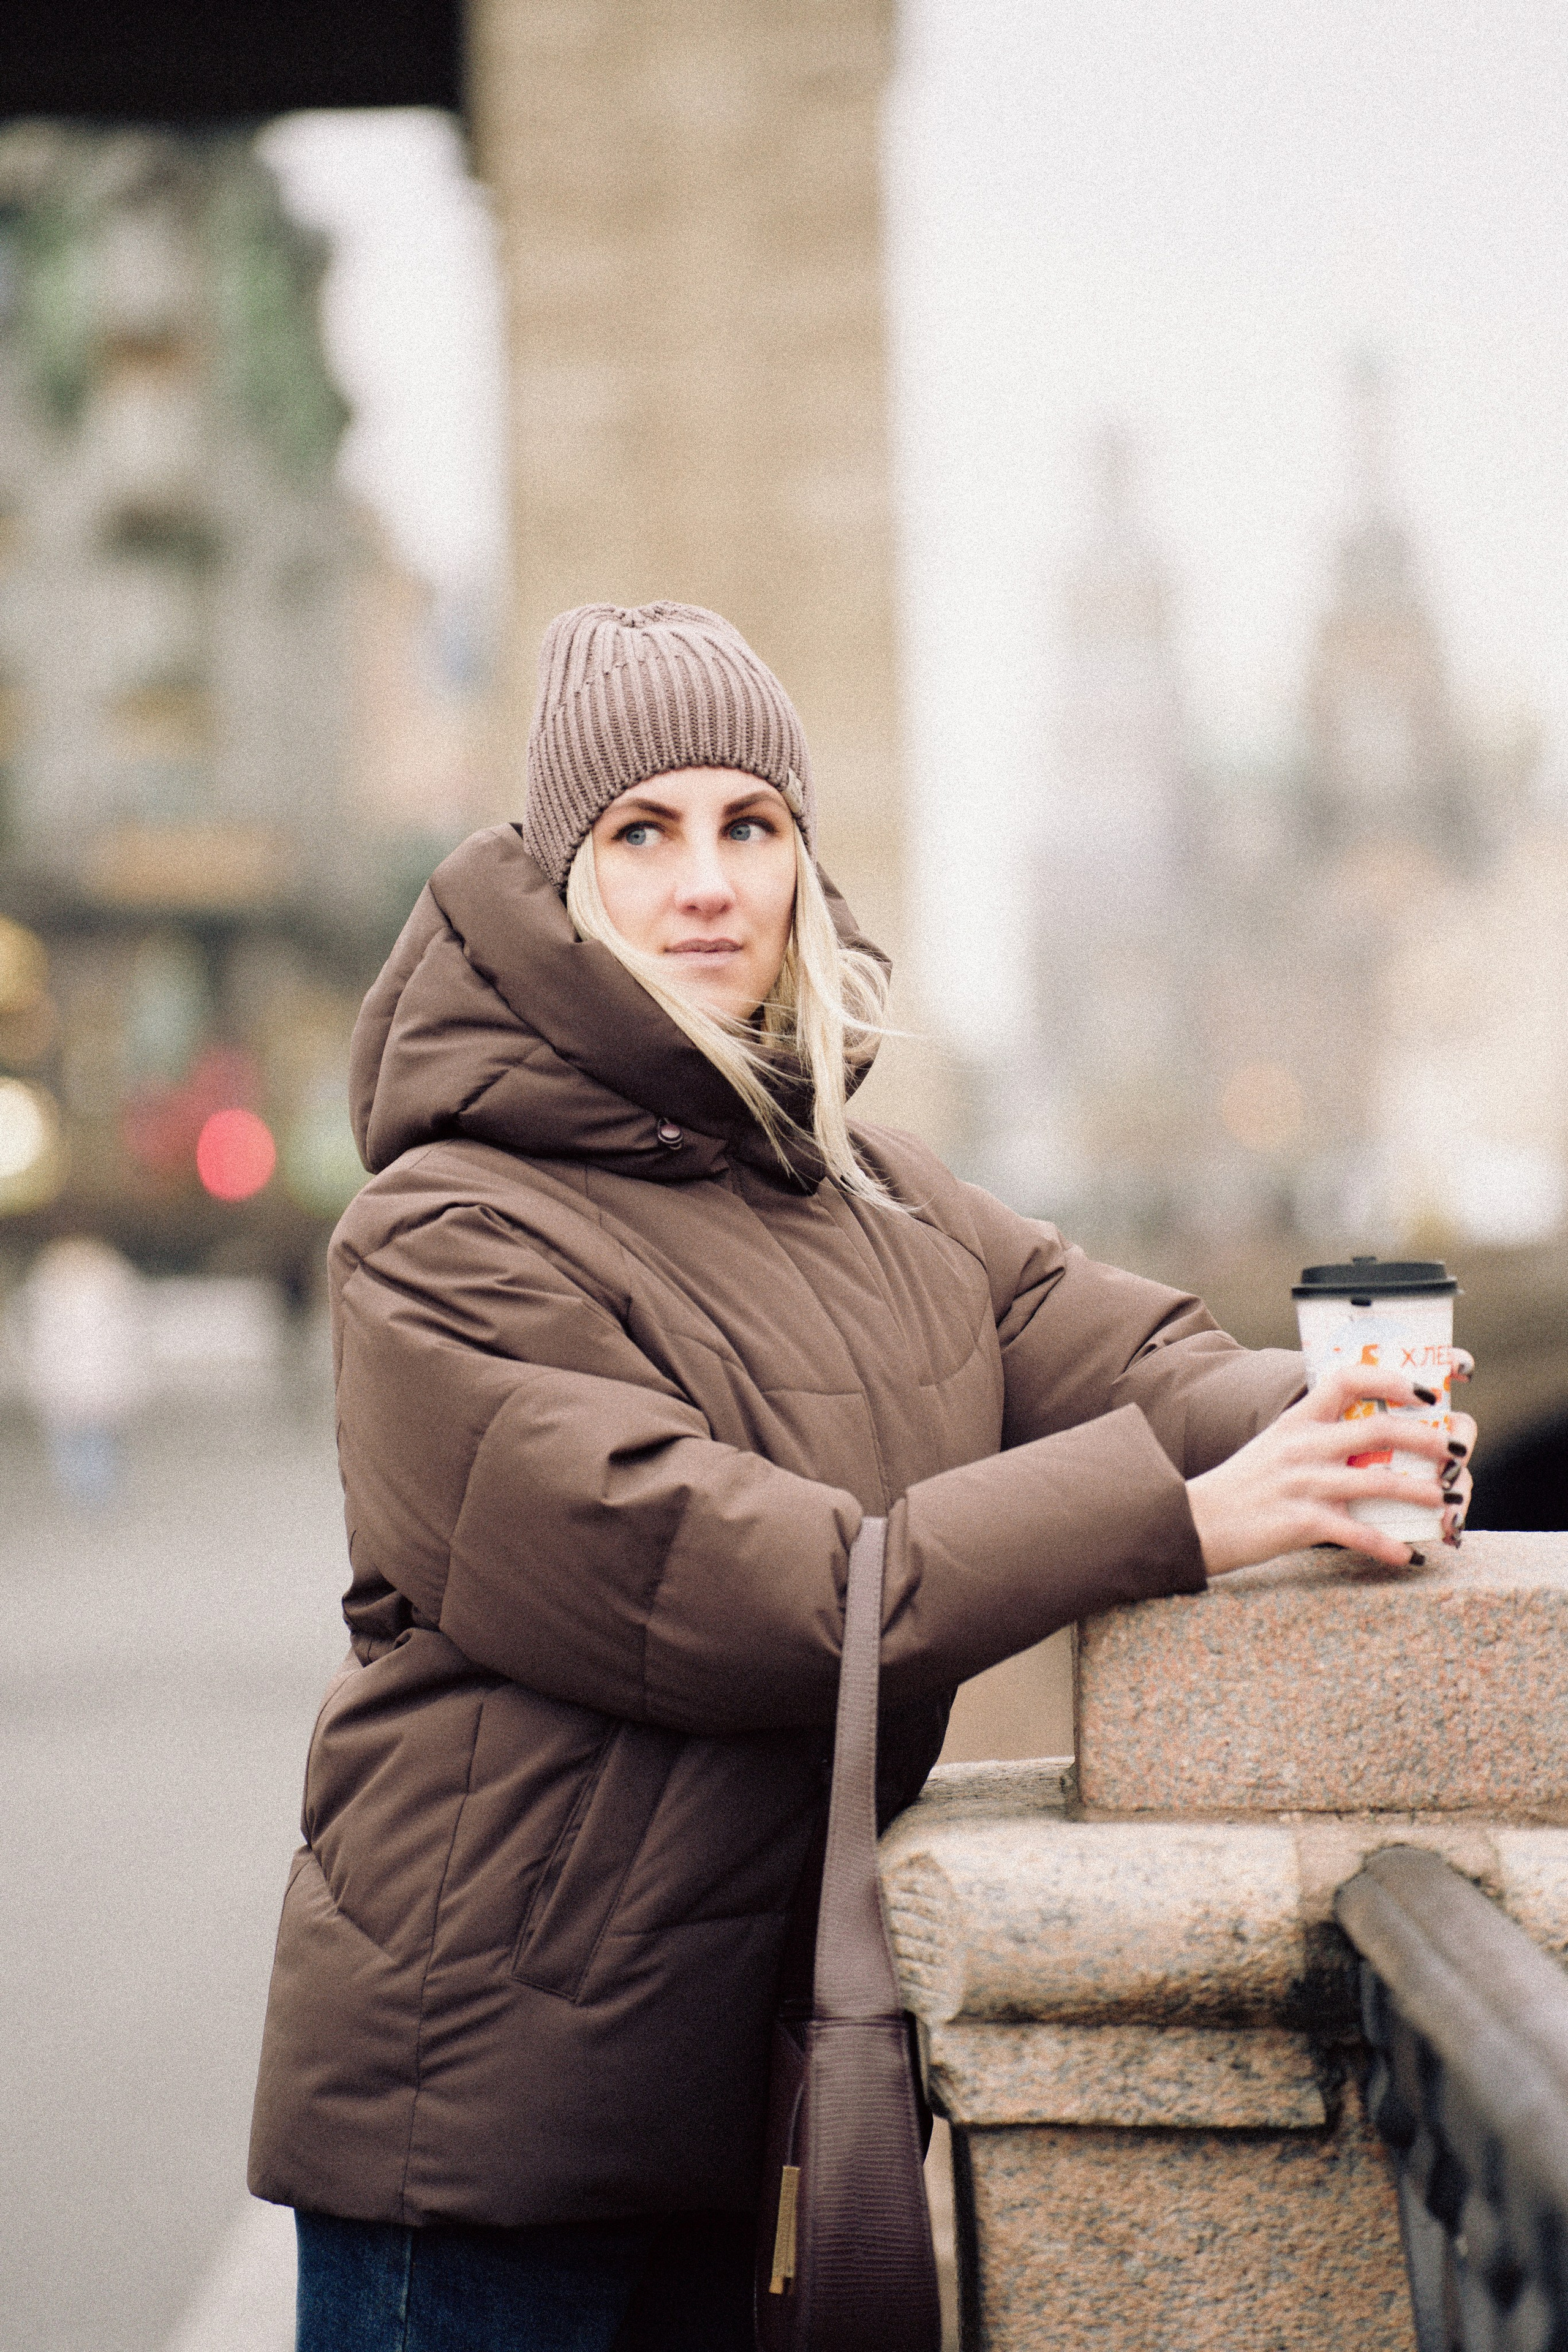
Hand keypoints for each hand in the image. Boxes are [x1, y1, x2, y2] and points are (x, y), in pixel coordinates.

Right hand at [1187, 1355, 1477, 1576]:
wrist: (1198, 1522)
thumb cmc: (1243, 1487)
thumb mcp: (1275, 1446)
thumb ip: (1315, 1437)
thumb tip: (1366, 1437)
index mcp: (1298, 1421)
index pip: (1347, 1379)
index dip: (1391, 1381)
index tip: (1424, 1393)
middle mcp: (1304, 1446)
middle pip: (1379, 1429)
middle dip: (1427, 1439)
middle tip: (1454, 1452)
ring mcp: (1304, 1483)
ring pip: (1379, 1480)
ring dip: (1421, 1491)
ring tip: (1445, 1500)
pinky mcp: (1301, 1522)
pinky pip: (1357, 1532)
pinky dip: (1388, 1546)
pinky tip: (1408, 1555)